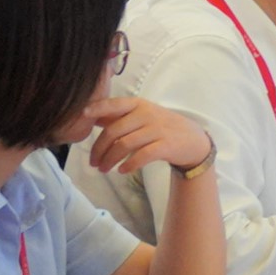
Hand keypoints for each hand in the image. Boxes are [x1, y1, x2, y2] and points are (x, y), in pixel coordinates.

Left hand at [77, 94, 215, 173]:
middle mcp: (147, 114)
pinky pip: (142, 155)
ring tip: (104, 169)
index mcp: (138, 104)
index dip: (97, 109)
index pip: (115, 104)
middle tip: (93, 163)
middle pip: (114, 131)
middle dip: (99, 149)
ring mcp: (157, 129)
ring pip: (125, 145)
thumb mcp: (142, 116)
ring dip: (110, 159)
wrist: (193, 140)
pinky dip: (129, 164)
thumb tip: (90, 115)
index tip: (82, 115)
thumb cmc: (162, 127)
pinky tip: (122, 170)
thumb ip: (118, 116)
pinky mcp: (166, 145)